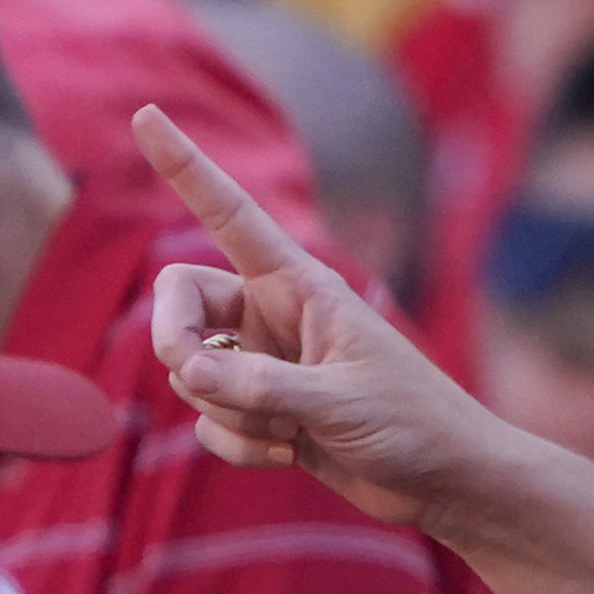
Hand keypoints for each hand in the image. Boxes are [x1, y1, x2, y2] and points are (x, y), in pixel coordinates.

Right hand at [142, 107, 506, 525]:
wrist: (447, 480)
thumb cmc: (414, 424)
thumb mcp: (339, 402)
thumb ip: (260, 386)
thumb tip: (186, 371)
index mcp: (301, 286)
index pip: (230, 214)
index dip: (186, 166)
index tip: (147, 113)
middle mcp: (274, 316)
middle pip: (179, 300)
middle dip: (174, 342)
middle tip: (200, 378)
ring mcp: (266, 364)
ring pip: (192, 373)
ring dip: (228, 413)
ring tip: (293, 432)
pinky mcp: (264, 411)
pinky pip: (211, 423)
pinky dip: (240, 446)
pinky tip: (293, 456)